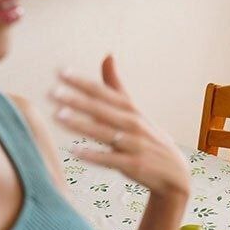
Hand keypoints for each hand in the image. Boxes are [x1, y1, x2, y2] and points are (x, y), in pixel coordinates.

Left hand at [50, 55, 189, 200]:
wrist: (175, 173)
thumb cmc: (148, 139)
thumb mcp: (134, 111)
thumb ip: (116, 86)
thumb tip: (107, 56)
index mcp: (132, 111)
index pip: (105, 93)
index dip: (84, 82)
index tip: (61, 72)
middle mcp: (135, 125)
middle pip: (103, 110)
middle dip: (78, 100)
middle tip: (53, 92)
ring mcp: (136, 145)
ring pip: (106, 133)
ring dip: (83, 125)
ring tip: (59, 116)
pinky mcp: (136, 166)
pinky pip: (112, 160)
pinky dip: (95, 155)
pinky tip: (75, 151)